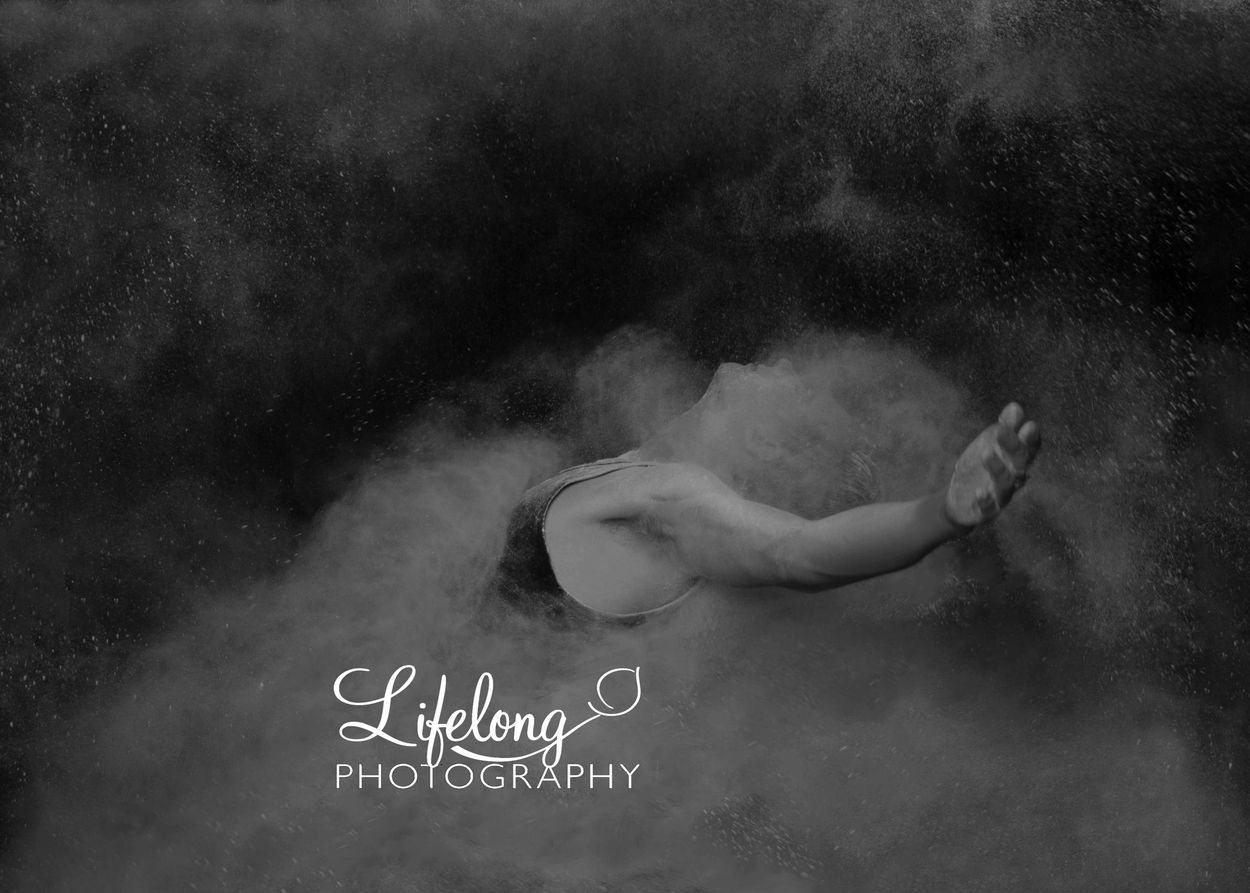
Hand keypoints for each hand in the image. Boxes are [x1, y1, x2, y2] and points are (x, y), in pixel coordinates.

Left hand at [944, 403, 1040, 527]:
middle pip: (1019, 464)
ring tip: (986, 454)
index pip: (1030, 449)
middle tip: (1000, 432)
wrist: (961, 501)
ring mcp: (1001, 496)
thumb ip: (1005, 427)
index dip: (1031, 439)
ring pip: (1006, 485)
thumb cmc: (981, 468)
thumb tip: (1015, 406)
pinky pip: (988, 509)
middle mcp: (1013, 479)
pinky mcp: (986, 511)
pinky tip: (979, 493)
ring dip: (997, 470)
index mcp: (1016, 461)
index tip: (1029, 425)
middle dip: (1013, 448)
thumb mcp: (990, 445)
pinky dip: (985, 501)